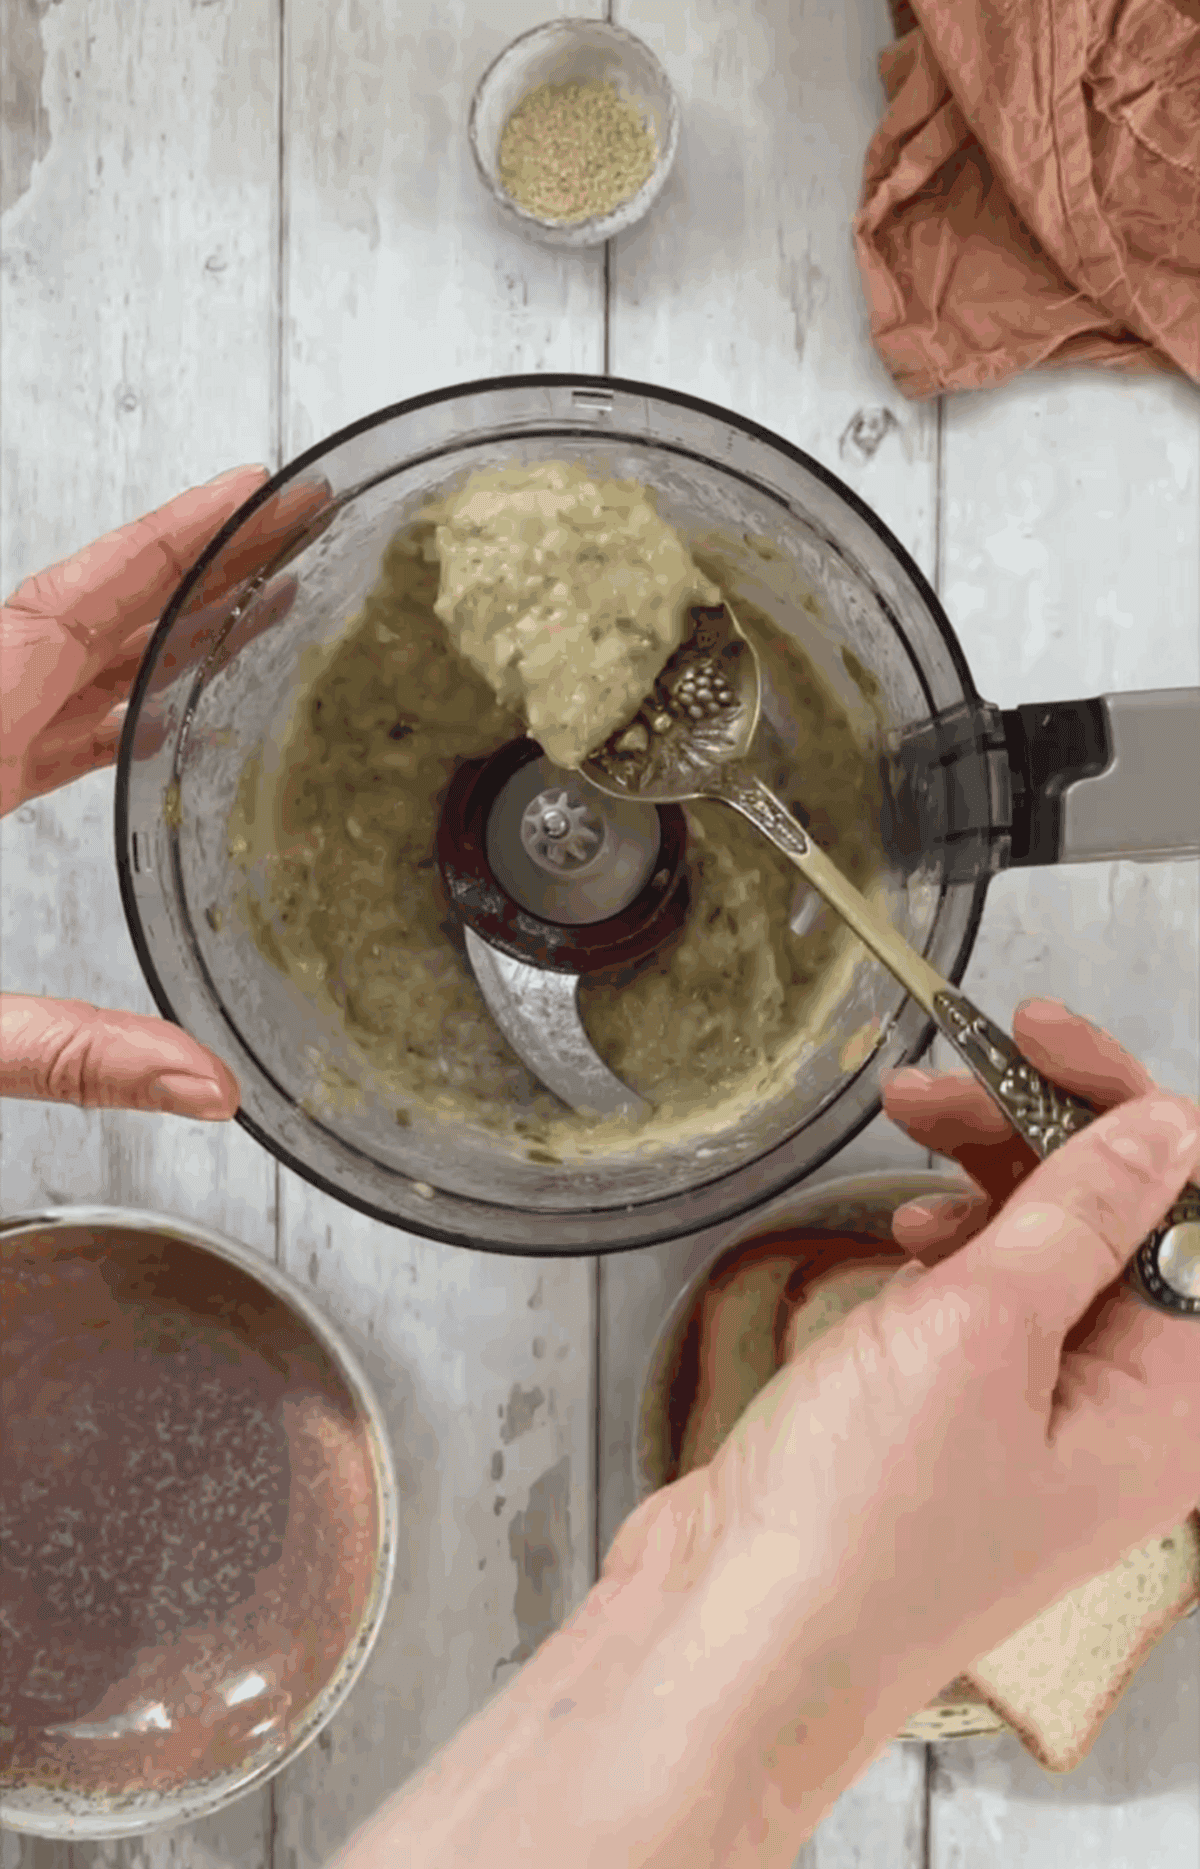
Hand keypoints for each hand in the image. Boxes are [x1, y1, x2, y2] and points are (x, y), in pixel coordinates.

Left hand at [1, 468, 275, 1118]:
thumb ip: (65, 1050)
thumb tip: (206, 1087)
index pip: (69, 614)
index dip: (166, 547)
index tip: (247, 496)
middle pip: (82, 622)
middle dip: (192, 574)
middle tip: (291, 536)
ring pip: (63, 670)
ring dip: (161, 640)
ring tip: (264, 614)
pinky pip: (38, 725)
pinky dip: (109, 711)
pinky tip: (168, 726)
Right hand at [593, 999, 1199, 1857]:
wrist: (740, 1632)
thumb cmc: (868, 1518)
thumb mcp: (984, 1330)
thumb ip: (1080, 1214)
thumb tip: (1168, 1129)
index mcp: (1172, 1404)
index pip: (1195, 1219)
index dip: (1130, 1113)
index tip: (1041, 1038)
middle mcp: (1123, 1411)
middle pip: (1123, 1223)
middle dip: (1042, 1131)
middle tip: (943, 1079)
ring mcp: (1040, 1414)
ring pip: (1050, 1248)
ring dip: (989, 1174)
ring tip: (905, 1131)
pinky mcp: (963, 1414)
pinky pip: (991, 1296)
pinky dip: (954, 1244)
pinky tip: (904, 1230)